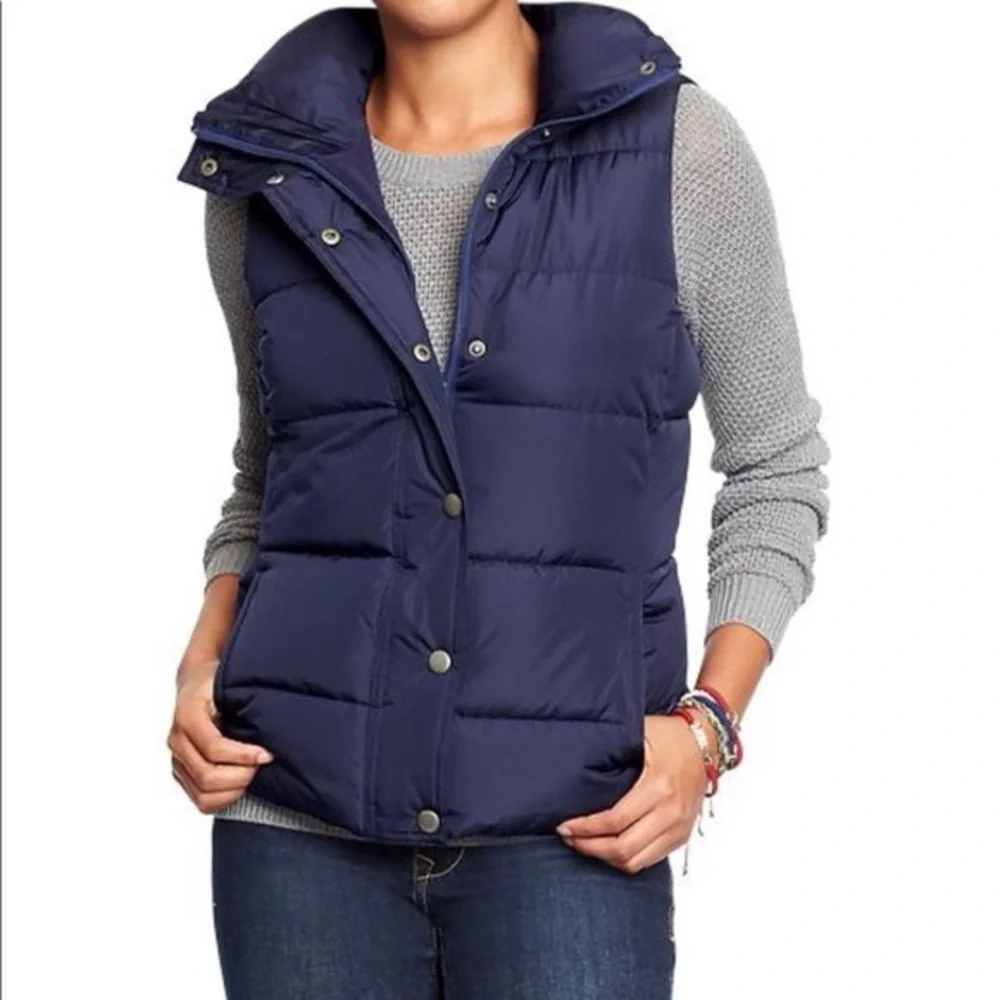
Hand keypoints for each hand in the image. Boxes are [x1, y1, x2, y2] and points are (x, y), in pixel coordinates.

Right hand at [167, 659, 272, 812]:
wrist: (196, 683)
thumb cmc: (218, 682)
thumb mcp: (230, 681)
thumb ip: (247, 697)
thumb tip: (275, 718)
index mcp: (188, 716)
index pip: (215, 748)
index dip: (245, 755)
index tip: (268, 753)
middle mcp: (177, 741)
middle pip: (208, 777)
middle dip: (242, 775)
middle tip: (263, 765)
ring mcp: (177, 760)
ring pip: (204, 795)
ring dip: (235, 790)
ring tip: (253, 774)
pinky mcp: (182, 774)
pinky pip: (202, 801)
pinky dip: (226, 798)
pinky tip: (242, 783)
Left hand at [556, 714, 710, 872]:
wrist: (707, 741)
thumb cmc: (670, 733)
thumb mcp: (641, 732)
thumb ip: (613, 750)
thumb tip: (575, 764)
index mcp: (659, 787)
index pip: (615, 821)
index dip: (586, 828)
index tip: (564, 825)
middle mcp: (672, 812)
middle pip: (624, 848)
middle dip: (590, 847)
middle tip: (568, 837)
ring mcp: (679, 827)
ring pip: (636, 861)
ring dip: (606, 858)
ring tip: (584, 844)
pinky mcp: (682, 835)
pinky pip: (650, 860)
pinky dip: (626, 859)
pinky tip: (607, 848)